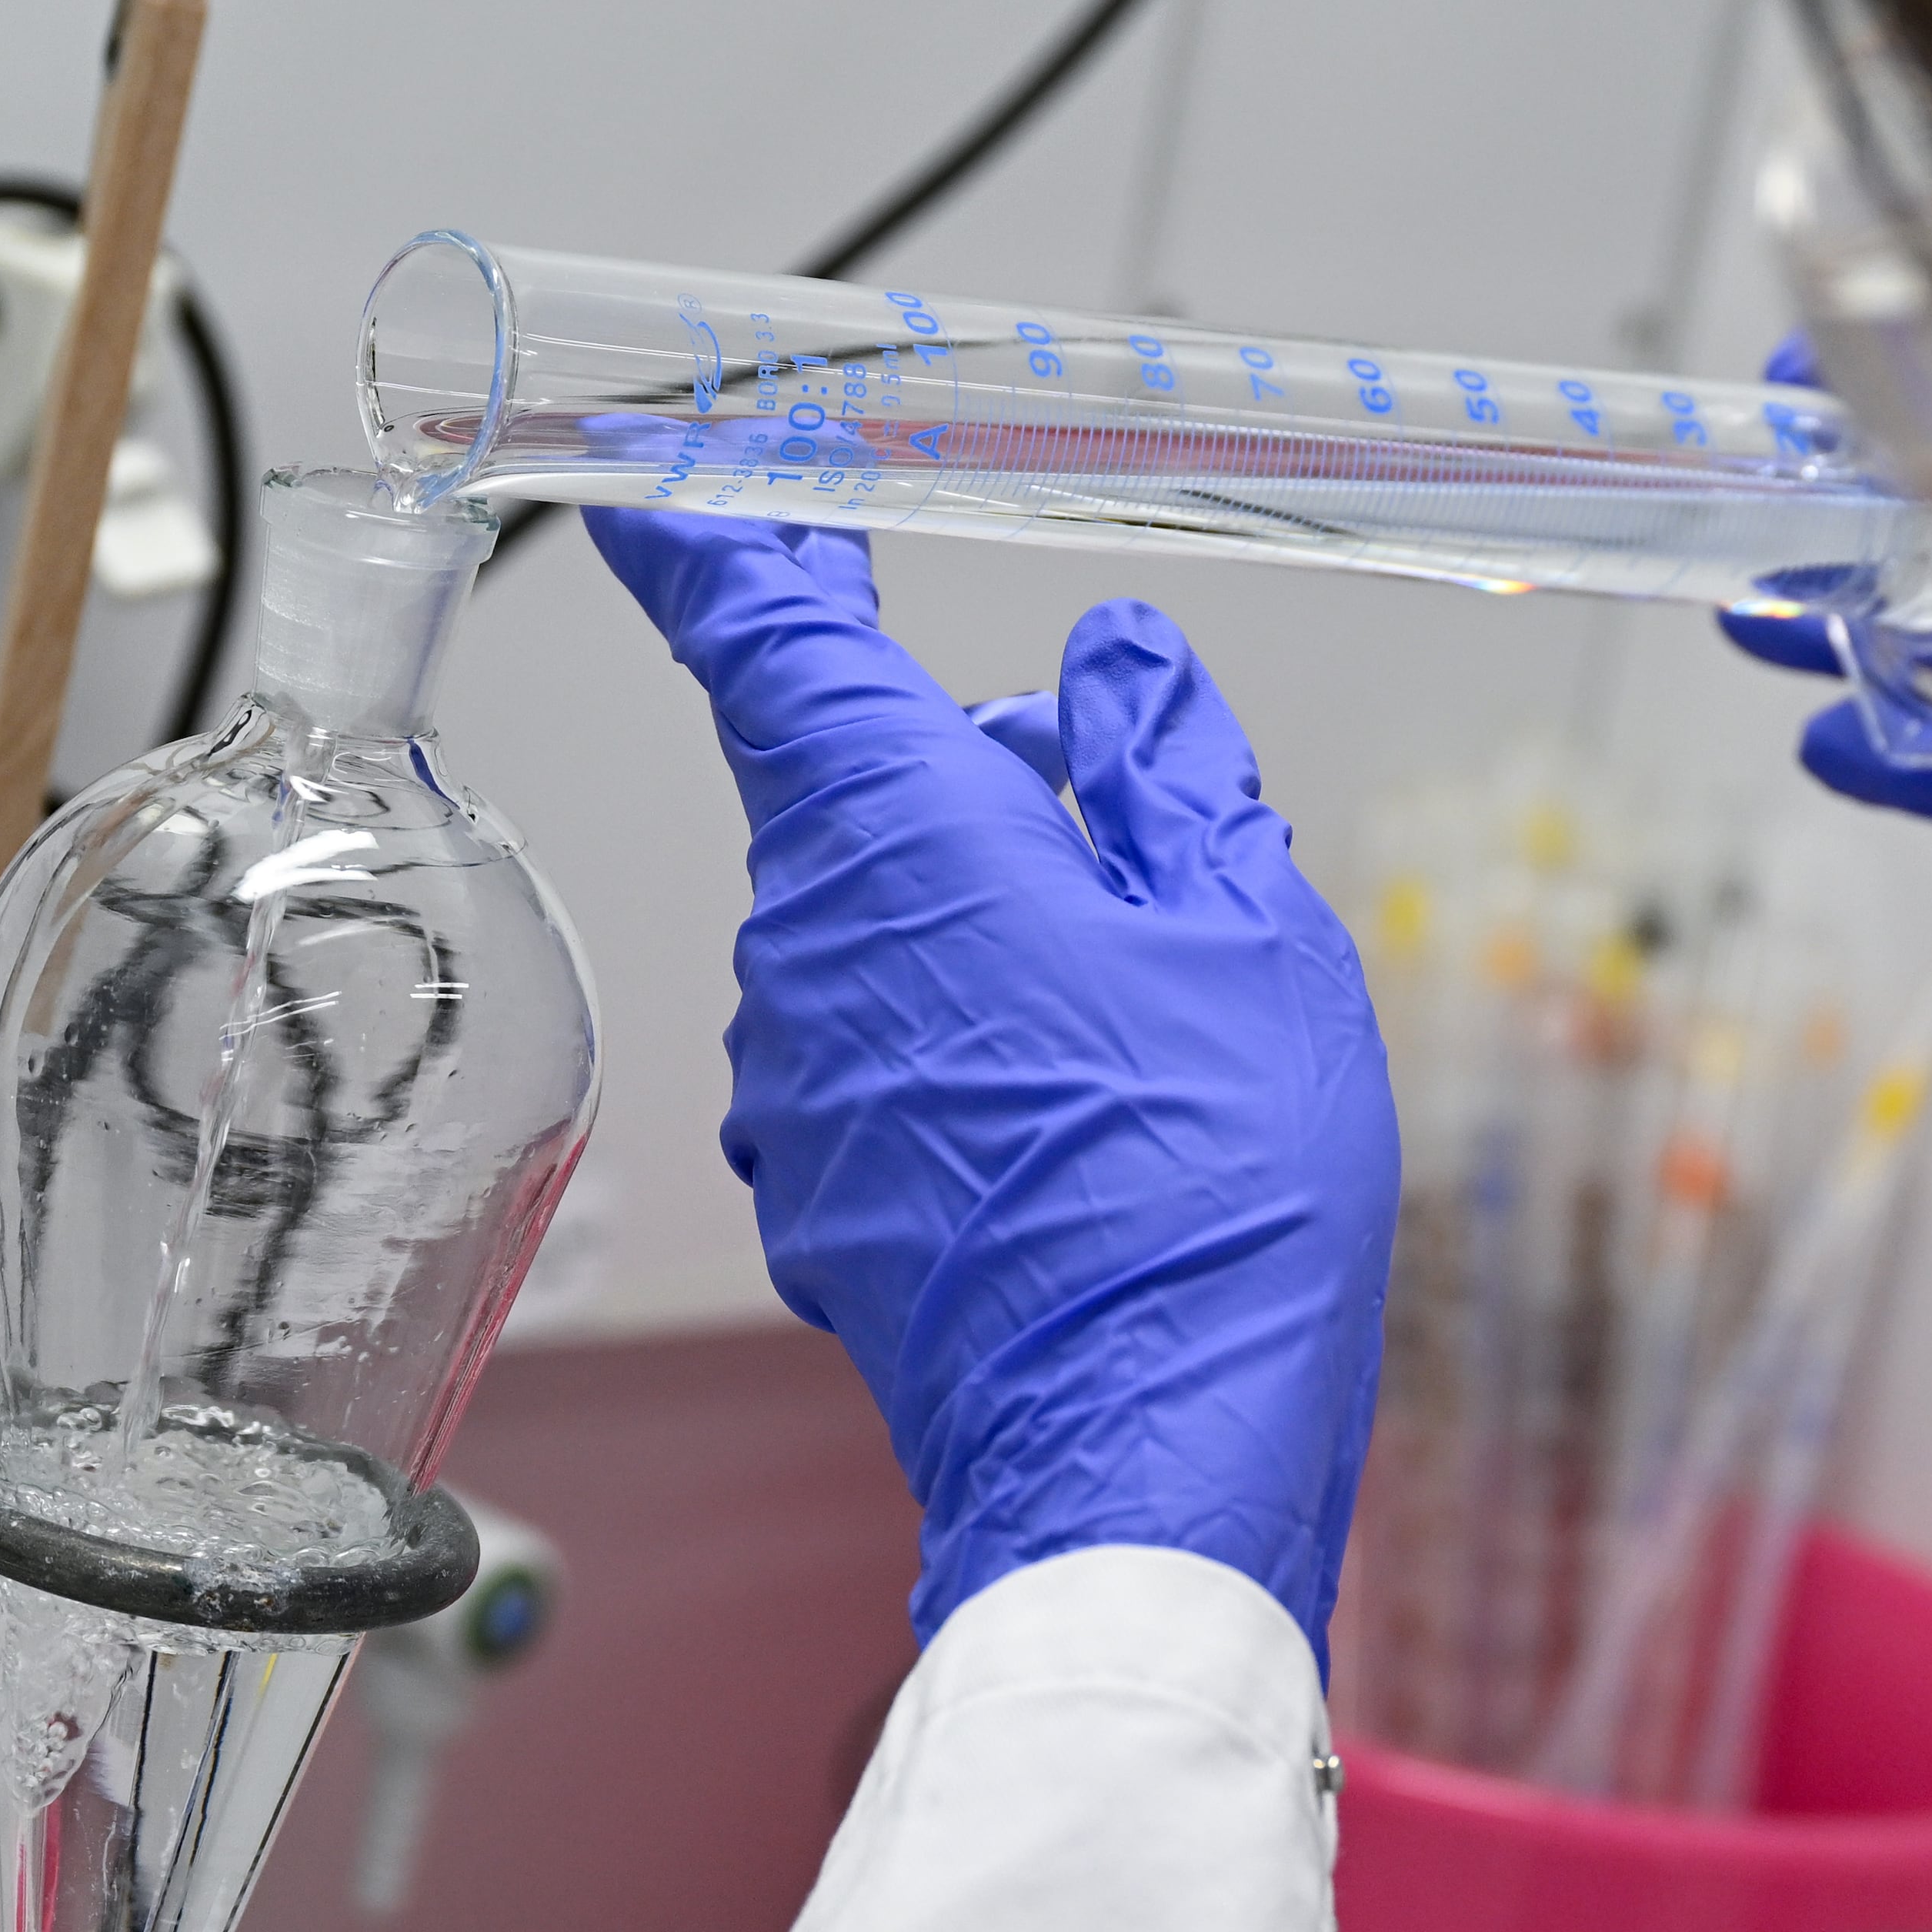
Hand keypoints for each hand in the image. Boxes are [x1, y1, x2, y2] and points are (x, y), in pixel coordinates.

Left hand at [590, 511, 1398, 1658]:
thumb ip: (1169, 769)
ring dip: (977, 917)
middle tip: (1111, 813)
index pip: (761, 630)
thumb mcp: (1249, 926)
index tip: (682, 477)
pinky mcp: (823, 1195)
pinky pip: (879, 1060)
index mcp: (898, 829)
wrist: (1151, 1454)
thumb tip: (1119, 664)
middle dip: (963, 769)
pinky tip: (1088, 1113)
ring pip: (870, 929)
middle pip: (847, 788)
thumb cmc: (1216, 1189)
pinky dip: (963, 1043)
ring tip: (1139, 1000)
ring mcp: (799, 1084)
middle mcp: (806, 945)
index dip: (721, 535)